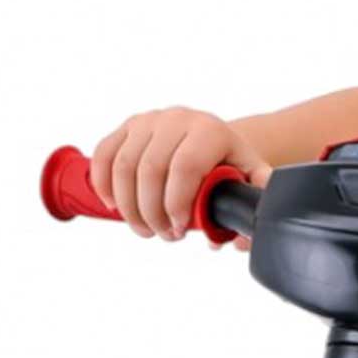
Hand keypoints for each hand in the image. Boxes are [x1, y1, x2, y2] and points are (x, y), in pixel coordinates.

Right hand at [89, 108, 271, 242]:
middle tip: (163, 234)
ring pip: (124, 166)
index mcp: (209, 130)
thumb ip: (254, 203)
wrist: (211, 139)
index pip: (184, 167)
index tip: (180, 229)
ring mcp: (149, 120)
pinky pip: (104, 155)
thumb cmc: (229, 163)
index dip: (176, 204)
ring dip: (128, 207)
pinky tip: (114, 206)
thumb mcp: (250, 177)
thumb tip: (242, 239)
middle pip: (150, 169)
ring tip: (144, 228)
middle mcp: (177, 119)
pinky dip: (103, 184)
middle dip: (152, 212)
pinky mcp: (127, 126)